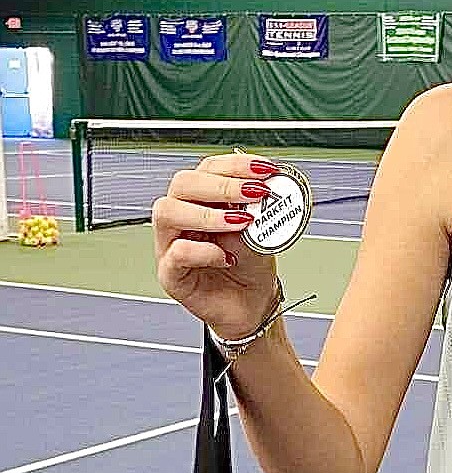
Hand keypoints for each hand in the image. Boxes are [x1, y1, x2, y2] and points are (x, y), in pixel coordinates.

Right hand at [152, 153, 281, 338]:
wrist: (253, 306)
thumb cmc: (251, 268)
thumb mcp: (260, 232)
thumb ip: (255, 210)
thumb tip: (261, 189)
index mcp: (203, 201)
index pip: (207, 169)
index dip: (235, 165)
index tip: (263, 169)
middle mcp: (183, 217)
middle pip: (183, 184)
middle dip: (221, 184)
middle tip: (254, 191)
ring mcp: (171, 244)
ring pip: (168, 212)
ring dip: (208, 214)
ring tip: (241, 222)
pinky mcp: (171, 273)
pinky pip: (177, 253)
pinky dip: (204, 252)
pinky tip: (226, 257)